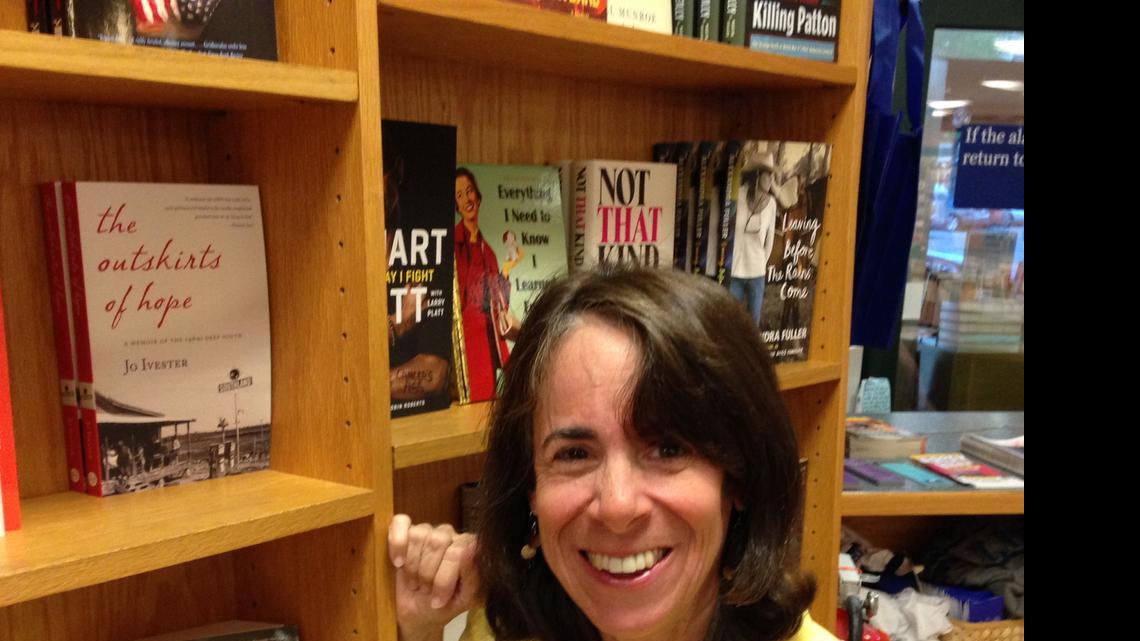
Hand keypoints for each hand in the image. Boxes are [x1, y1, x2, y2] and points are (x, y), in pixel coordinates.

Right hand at [388, 515, 479, 640]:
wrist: (417, 613)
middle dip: (426, 574)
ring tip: (414, 581)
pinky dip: (397, 544)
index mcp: (468, 546)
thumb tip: (473, 546)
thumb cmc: (444, 605)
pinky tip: (399, 562)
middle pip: (437, 542)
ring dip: (411, 566)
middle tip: (424, 590)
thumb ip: (472, 574)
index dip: (444, 579)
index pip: (457, 552)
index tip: (438, 600)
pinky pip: (400, 523)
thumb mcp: (463, 598)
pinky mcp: (405, 530)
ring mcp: (427, 530)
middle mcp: (449, 534)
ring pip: (418, 535)